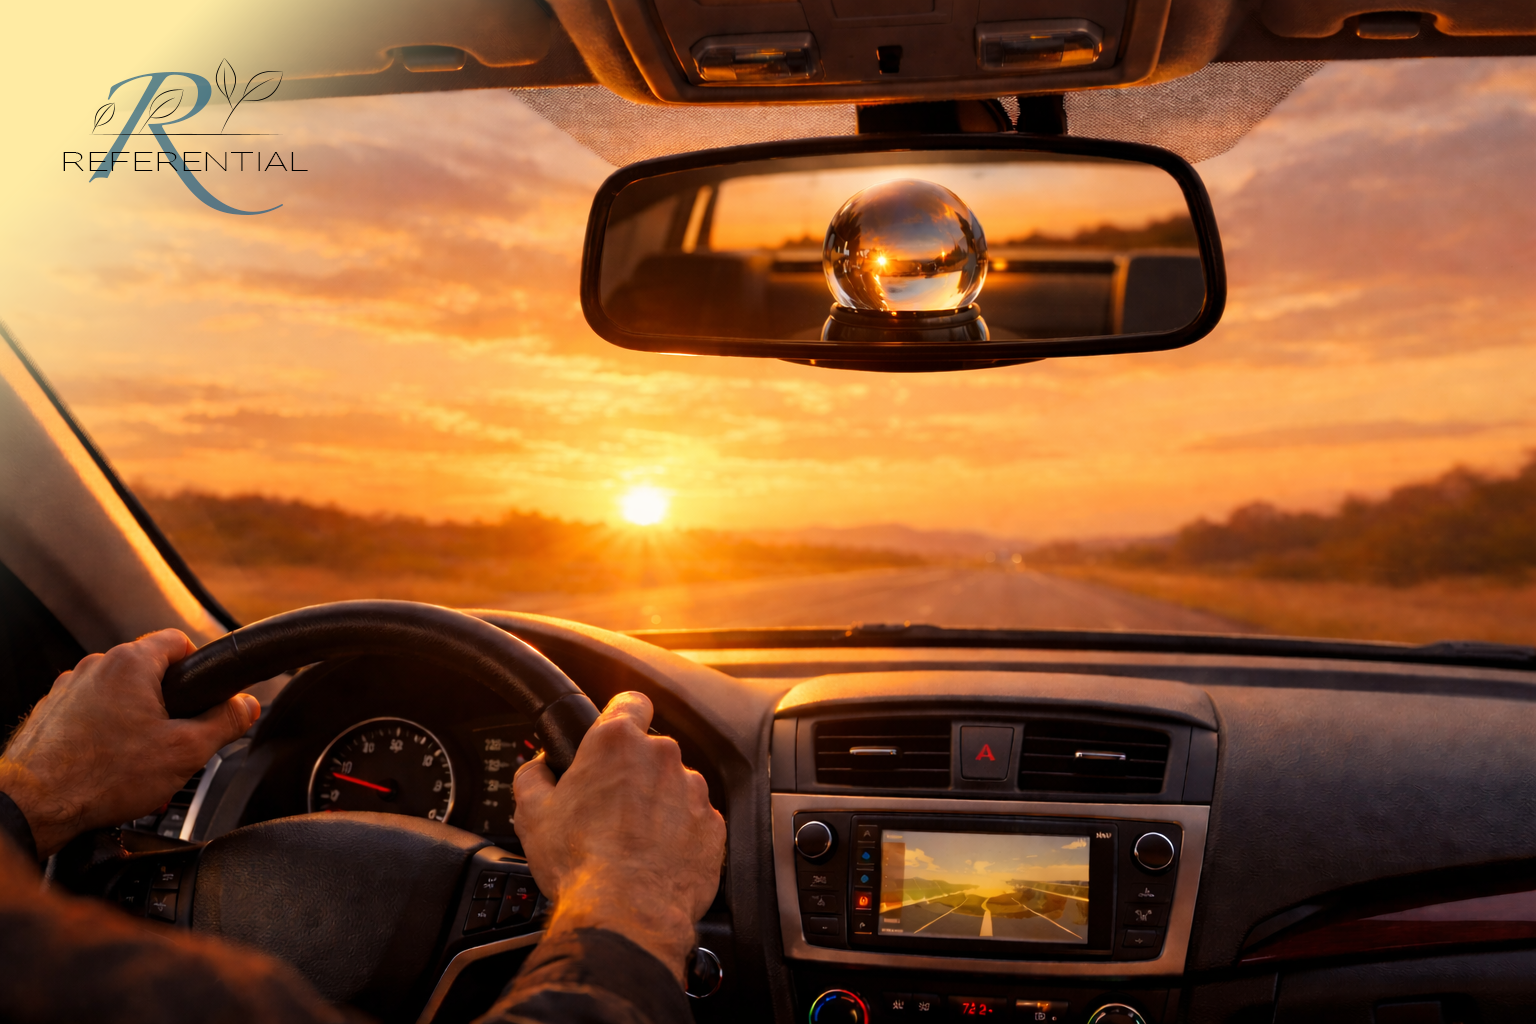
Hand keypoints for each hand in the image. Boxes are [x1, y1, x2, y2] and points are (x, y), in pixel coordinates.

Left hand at [0, 629, 259, 858]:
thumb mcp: (186, 752)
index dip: (199, 668)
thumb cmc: (101, 778)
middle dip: (166, 702)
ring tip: (137, 759)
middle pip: (148, 671)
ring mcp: (66, 690)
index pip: (178, 641)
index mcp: (130, 664)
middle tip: (173, 738)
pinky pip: (89, 713)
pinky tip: (107, 764)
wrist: (34, 808)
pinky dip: (102, 732)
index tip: (204, 694)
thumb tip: (246, 706)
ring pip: (117, 694)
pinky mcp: (48, 715)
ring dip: (133, 718)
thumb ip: (225, 722)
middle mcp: (94, 667)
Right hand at [513, 692, 724, 984]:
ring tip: (632, 841)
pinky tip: (655, 858)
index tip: (613, 737)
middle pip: (651, 751)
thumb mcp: (533, 813)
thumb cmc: (580, 863)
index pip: (630, 702)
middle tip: (609, 807)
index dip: (620, 717)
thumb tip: (539, 768)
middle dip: (634, 773)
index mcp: (617, 743)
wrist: (626, 914)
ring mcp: (693, 790)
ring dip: (658, 805)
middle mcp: (662, 757)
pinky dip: (679, 834)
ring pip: (675, 786)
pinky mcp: (712, 825)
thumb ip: (534, 775)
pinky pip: (694, 820)